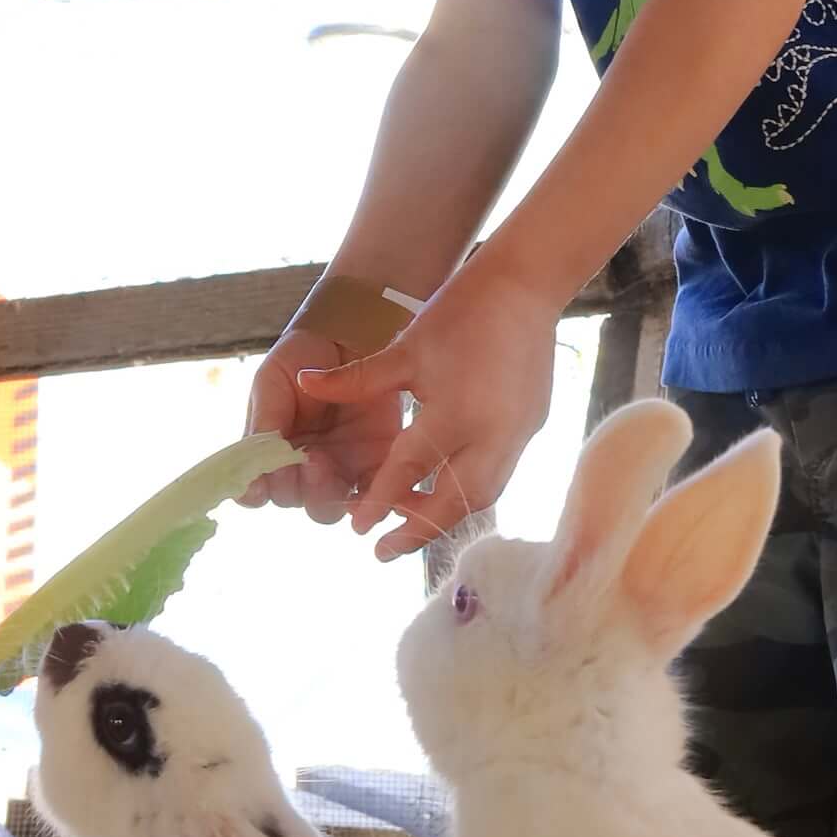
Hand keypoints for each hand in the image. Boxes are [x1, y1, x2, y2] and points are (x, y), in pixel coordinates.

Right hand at [241, 328, 401, 527]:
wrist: (349, 338)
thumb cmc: (302, 360)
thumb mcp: (272, 382)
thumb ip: (265, 421)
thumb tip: (251, 465)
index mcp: (270, 451)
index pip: (255, 488)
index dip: (253, 493)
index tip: (257, 488)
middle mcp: (300, 468)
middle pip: (291, 498)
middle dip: (292, 487)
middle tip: (305, 460)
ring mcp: (336, 469)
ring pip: (325, 505)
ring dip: (322, 493)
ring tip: (324, 463)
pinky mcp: (372, 466)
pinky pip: (369, 496)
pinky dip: (366, 501)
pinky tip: (363, 488)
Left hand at [299, 257, 562, 558]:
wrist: (525, 286)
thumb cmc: (458, 312)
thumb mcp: (404, 348)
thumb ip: (355, 380)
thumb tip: (304, 386)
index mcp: (454, 413)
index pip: (410, 470)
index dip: (381, 500)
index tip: (358, 528)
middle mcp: (492, 434)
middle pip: (454, 502)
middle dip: (418, 530)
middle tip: (382, 551)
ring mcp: (519, 434)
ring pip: (482, 495)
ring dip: (445, 516)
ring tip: (409, 527)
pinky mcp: (532, 427)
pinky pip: (498, 475)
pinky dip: (468, 493)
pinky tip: (443, 495)